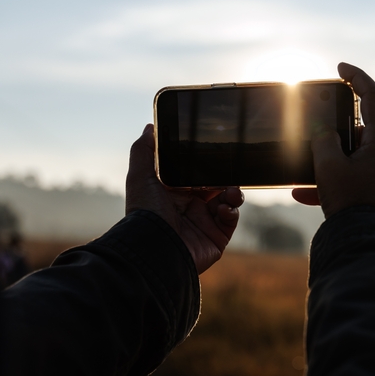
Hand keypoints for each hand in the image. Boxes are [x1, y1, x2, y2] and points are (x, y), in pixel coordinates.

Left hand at [126, 124, 242, 273]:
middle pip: (216, 186)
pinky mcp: (216, 238)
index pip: (197, 174)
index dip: (208, 164)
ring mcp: (204, 223)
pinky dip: (232, 211)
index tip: (218, 153)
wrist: (155, 248)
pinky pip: (231, 221)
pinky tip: (224, 208)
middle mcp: (190, 208)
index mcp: (175, 193)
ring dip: (233, 193)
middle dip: (226, 177)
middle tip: (230, 170)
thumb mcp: (140, 177)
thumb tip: (150, 127)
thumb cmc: (145, 212)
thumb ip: (144, 151)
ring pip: (228, 202)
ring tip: (231, 191)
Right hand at [292, 62, 374, 220]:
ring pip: (355, 159)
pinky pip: (356, 180)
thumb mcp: (328, 165)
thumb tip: (326, 134)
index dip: (357, 78)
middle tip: (314, 134)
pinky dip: (335, 183)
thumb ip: (324, 140)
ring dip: (329, 163)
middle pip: (361, 132)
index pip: (373, 98)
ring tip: (304, 173)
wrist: (365, 247)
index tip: (342, 68)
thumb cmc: (350, 203)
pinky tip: (305, 195)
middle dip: (333, 134)